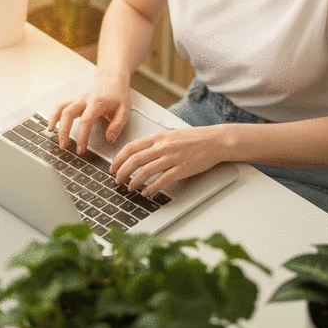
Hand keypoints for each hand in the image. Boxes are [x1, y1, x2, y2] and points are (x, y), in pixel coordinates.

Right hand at [47, 74, 130, 152]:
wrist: (112, 79)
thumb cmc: (118, 94)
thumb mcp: (124, 109)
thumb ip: (117, 125)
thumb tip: (109, 139)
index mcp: (97, 103)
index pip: (86, 121)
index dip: (82, 136)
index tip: (81, 149)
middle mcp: (85, 100)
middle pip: (68, 113)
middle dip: (64, 131)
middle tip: (64, 146)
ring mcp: (78, 99)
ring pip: (61, 108)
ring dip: (55, 121)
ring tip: (52, 134)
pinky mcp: (75, 101)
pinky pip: (61, 106)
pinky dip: (54, 115)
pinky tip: (51, 125)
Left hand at [109, 125, 226, 196]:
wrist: (215, 141)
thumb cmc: (194, 139)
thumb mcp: (171, 135)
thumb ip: (155, 143)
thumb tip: (139, 153)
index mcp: (158, 137)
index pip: (131, 147)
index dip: (118, 159)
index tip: (112, 167)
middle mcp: (163, 146)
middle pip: (134, 160)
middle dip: (122, 172)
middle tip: (117, 181)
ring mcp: (172, 158)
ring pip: (145, 171)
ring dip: (134, 182)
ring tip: (130, 188)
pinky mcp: (181, 169)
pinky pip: (161, 180)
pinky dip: (151, 188)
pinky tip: (147, 193)